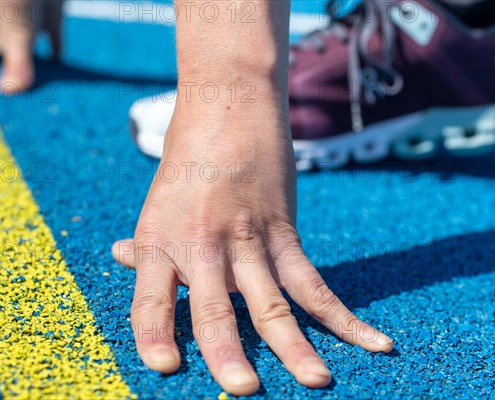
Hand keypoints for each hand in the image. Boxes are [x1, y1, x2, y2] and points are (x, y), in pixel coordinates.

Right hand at [0, 0, 62, 92]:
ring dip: (35, 67)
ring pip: (27, 48)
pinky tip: (64, 74)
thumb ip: (16, 63)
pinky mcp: (48, 16)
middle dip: (11, 72)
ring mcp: (24, 20)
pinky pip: (54, 39)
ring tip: (41, 92)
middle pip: (2, 52)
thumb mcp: (18, 35)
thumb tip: (10, 91)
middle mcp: (2, 25)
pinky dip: (58, 55)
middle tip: (21, 98)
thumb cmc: (20, 0)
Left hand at [112, 88, 392, 395]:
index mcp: (159, 241)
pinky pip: (314, 279)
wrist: (227, 103)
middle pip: (212, 305)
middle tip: (242, 388)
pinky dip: (342, 314)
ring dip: (295, 344)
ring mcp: (246, 237)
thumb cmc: (187, 156)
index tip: (165, 367)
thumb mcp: (157, 201)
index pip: (149, 300)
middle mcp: (200, 243)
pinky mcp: (283, 231)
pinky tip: (372, 340)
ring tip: (316, 381)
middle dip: (228, 349)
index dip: (154, 334)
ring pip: (273, 299)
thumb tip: (122, 259)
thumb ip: (148, 242)